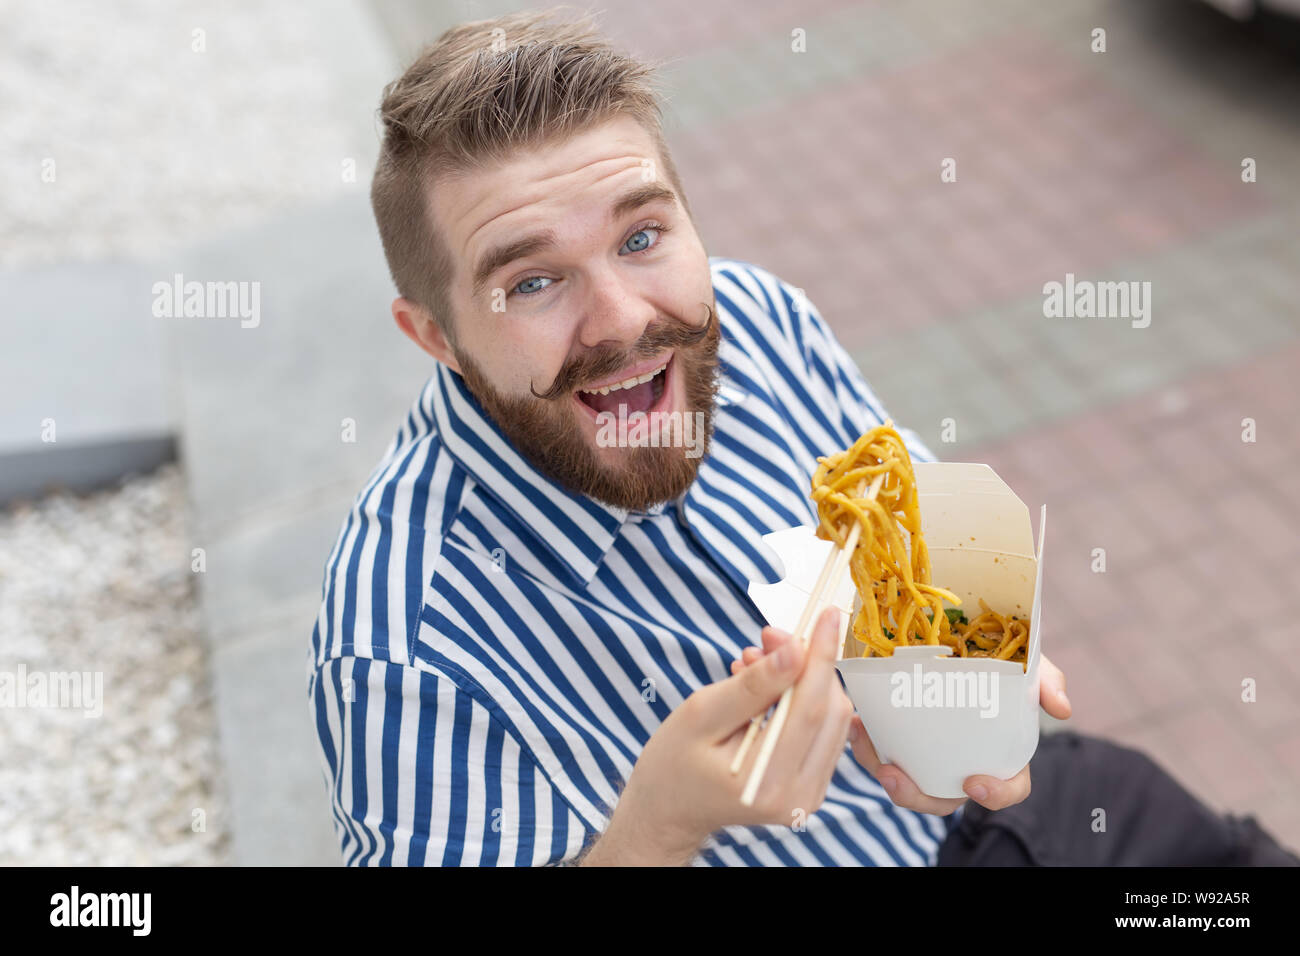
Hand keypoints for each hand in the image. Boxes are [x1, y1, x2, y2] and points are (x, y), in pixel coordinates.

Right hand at [595, 608, 853, 864]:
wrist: (670, 811)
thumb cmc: (673, 763)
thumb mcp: (701, 714)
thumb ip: (752, 685)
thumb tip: (796, 650)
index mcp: (767, 781)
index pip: (811, 707)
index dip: (822, 655)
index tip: (829, 613)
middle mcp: (798, 796)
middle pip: (830, 711)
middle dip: (808, 662)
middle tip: (767, 636)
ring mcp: (808, 797)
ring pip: (833, 719)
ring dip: (805, 679)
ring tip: (757, 662)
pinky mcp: (811, 789)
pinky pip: (823, 733)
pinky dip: (803, 700)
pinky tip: (767, 687)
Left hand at [733, 643, 1071, 816]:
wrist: (956, 638)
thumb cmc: (997, 660)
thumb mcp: (1025, 664)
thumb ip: (1045, 679)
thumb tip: (1062, 707)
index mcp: (998, 754)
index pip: (1006, 789)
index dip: (995, 795)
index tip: (974, 783)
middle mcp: (961, 764)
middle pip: (943, 799)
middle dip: (917, 796)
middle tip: (896, 774)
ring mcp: (928, 756)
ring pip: (905, 783)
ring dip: (880, 770)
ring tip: (863, 741)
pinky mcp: (898, 740)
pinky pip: (879, 754)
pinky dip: (865, 743)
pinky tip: (856, 721)